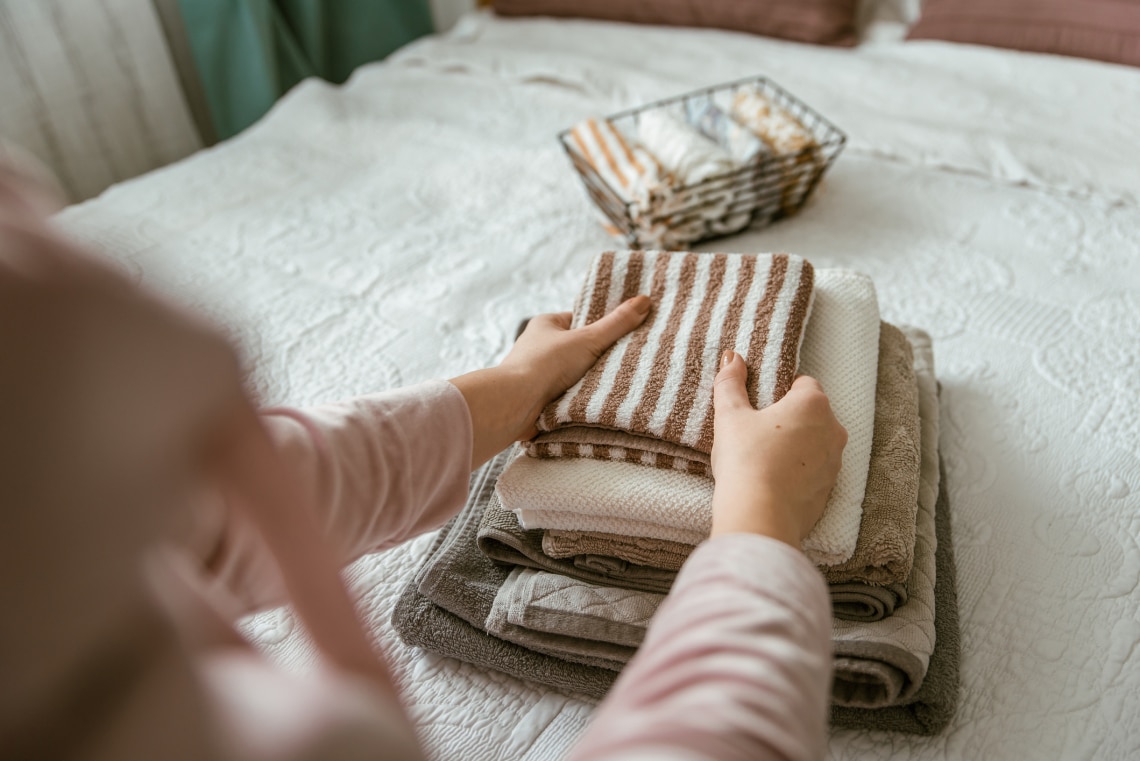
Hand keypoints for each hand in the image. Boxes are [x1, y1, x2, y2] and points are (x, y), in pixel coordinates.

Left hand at [450, 295, 649, 467]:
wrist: (515, 404)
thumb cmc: (545, 364)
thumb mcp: (588, 339)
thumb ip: (617, 324)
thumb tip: (645, 300)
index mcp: (546, 325)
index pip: (580, 321)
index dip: (602, 327)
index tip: (625, 334)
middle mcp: (539, 347)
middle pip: (578, 350)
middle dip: (598, 358)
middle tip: (627, 361)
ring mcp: (538, 374)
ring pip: (573, 375)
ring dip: (590, 381)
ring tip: (617, 383)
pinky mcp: (539, 398)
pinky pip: (567, 395)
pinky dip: (580, 399)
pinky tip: (598, 401)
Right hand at [709, 351, 846, 547]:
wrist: (759, 516)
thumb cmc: (747, 459)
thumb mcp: (730, 416)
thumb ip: (730, 384)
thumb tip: (732, 358)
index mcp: (813, 404)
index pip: (803, 383)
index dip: (779, 390)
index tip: (759, 403)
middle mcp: (833, 430)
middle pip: (811, 413)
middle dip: (789, 418)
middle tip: (757, 430)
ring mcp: (835, 462)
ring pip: (815, 443)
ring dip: (795, 445)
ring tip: (763, 457)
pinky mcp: (829, 490)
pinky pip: (814, 471)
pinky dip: (798, 471)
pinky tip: (773, 480)